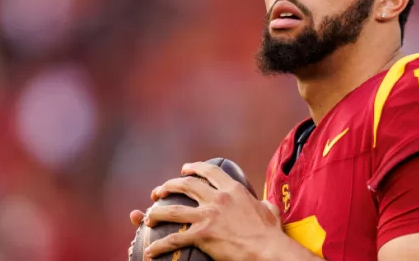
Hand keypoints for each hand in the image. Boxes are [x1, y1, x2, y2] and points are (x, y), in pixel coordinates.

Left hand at [128, 162, 284, 260]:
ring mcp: (208, 216)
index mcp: (233, 190)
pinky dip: (160, 245)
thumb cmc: (271, 233)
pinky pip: (174, 239)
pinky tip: (151, 250)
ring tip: (147, 216)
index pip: (209, 171)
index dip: (194, 168)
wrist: (268, 249)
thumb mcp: (269, 211)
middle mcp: (218, 198)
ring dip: (156, 212)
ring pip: (173, 210)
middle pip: (186, 185)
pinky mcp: (202, 235)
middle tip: (159, 191)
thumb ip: (262, 204)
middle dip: (169, 186)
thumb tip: (264, 204)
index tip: (184, 169)